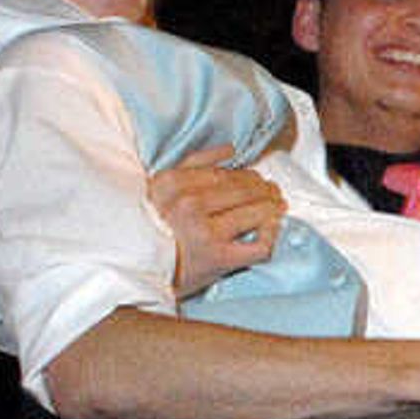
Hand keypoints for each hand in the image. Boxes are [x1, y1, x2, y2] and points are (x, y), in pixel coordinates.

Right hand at [149, 159, 287, 298]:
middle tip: (274, 194)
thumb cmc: (155, 227)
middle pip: (246, 190)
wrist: (141, 269)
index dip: (250, 176)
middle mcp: (188, 204)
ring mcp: (205, 232)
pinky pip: (260, 244)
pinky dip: (272, 235)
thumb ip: (194, 163)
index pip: (227, 173)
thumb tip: (232, 149)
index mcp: (173, 183)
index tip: (258, 180)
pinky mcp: (219, 258)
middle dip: (266, 190)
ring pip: (257, 212)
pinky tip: (272, 230)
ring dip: (274, 208)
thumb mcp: (161, 187)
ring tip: (278, 208)